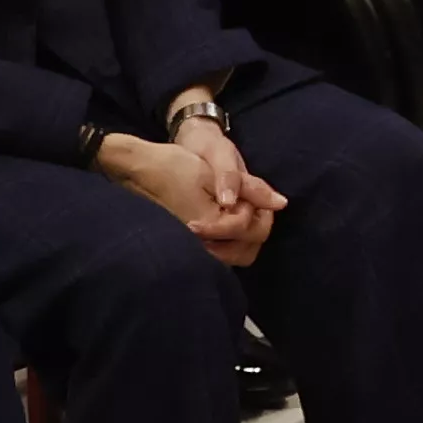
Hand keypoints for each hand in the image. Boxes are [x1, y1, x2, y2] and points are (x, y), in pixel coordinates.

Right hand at [95, 117, 279, 263]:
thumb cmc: (176, 166)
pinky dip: (229, 240)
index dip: (256, 208)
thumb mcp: (216, 170)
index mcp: (209, 227)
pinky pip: (219, 253)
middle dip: (255, 227)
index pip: (250, 230)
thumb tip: (281, 203)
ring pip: (234, 256)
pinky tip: (225, 218)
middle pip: (247, 251)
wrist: (140, 168)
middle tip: (250, 204)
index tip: (247, 192)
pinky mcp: (189, 247)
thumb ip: (250, 189)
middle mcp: (200, 246)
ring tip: (237, 210)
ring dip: (244, 236)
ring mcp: (193, 249)